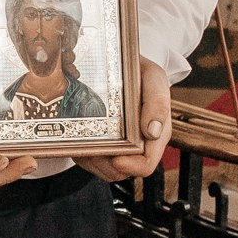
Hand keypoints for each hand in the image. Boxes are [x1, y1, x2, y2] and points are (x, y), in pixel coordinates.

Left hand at [77, 59, 172, 182]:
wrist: (121, 65)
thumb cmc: (141, 72)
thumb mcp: (153, 78)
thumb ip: (157, 103)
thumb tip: (152, 132)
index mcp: (156, 134)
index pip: (145, 165)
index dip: (131, 166)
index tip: (116, 158)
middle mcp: (139, 145)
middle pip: (120, 171)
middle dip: (104, 162)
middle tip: (92, 146)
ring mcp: (121, 148)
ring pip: (104, 170)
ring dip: (92, 159)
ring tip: (84, 139)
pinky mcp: (103, 147)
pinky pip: (91, 163)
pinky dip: (83, 155)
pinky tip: (80, 137)